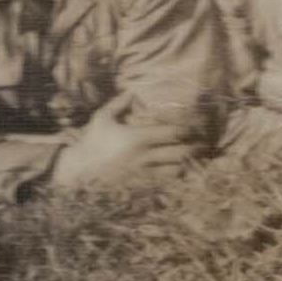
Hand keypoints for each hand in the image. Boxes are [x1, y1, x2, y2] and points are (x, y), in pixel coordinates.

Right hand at [51, 92, 197, 187]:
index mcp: (137, 138)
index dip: (186, 129)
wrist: (78, 172)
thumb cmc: (92, 142)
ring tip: (193, 159)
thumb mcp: (102, 118)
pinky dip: (174, 178)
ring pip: (175, 171)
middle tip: (202, 144)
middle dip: (193, 148)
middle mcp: (144, 157)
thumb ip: (119, 104)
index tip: (193, 127)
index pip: (171, 133)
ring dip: (186, 164)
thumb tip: (132, 92)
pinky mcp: (140, 188)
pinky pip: (164, 185)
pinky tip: (178, 173)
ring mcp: (143, 175)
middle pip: (179, 153)